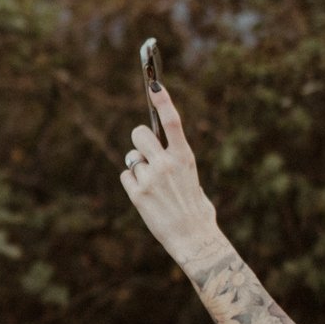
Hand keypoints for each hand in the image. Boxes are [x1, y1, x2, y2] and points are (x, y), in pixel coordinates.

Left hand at [118, 77, 225, 271]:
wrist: (194, 239)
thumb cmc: (198, 210)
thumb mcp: (193, 180)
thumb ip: (178, 164)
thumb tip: (163, 156)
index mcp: (185, 157)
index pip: (172, 121)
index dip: (163, 101)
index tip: (154, 84)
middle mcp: (167, 163)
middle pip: (139, 134)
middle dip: (140, 140)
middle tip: (145, 152)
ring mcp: (151, 178)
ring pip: (132, 158)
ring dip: (138, 167)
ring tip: (153, 186)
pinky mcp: (137, 194)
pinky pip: (127, 176)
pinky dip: (132, 184)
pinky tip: (146, 197)